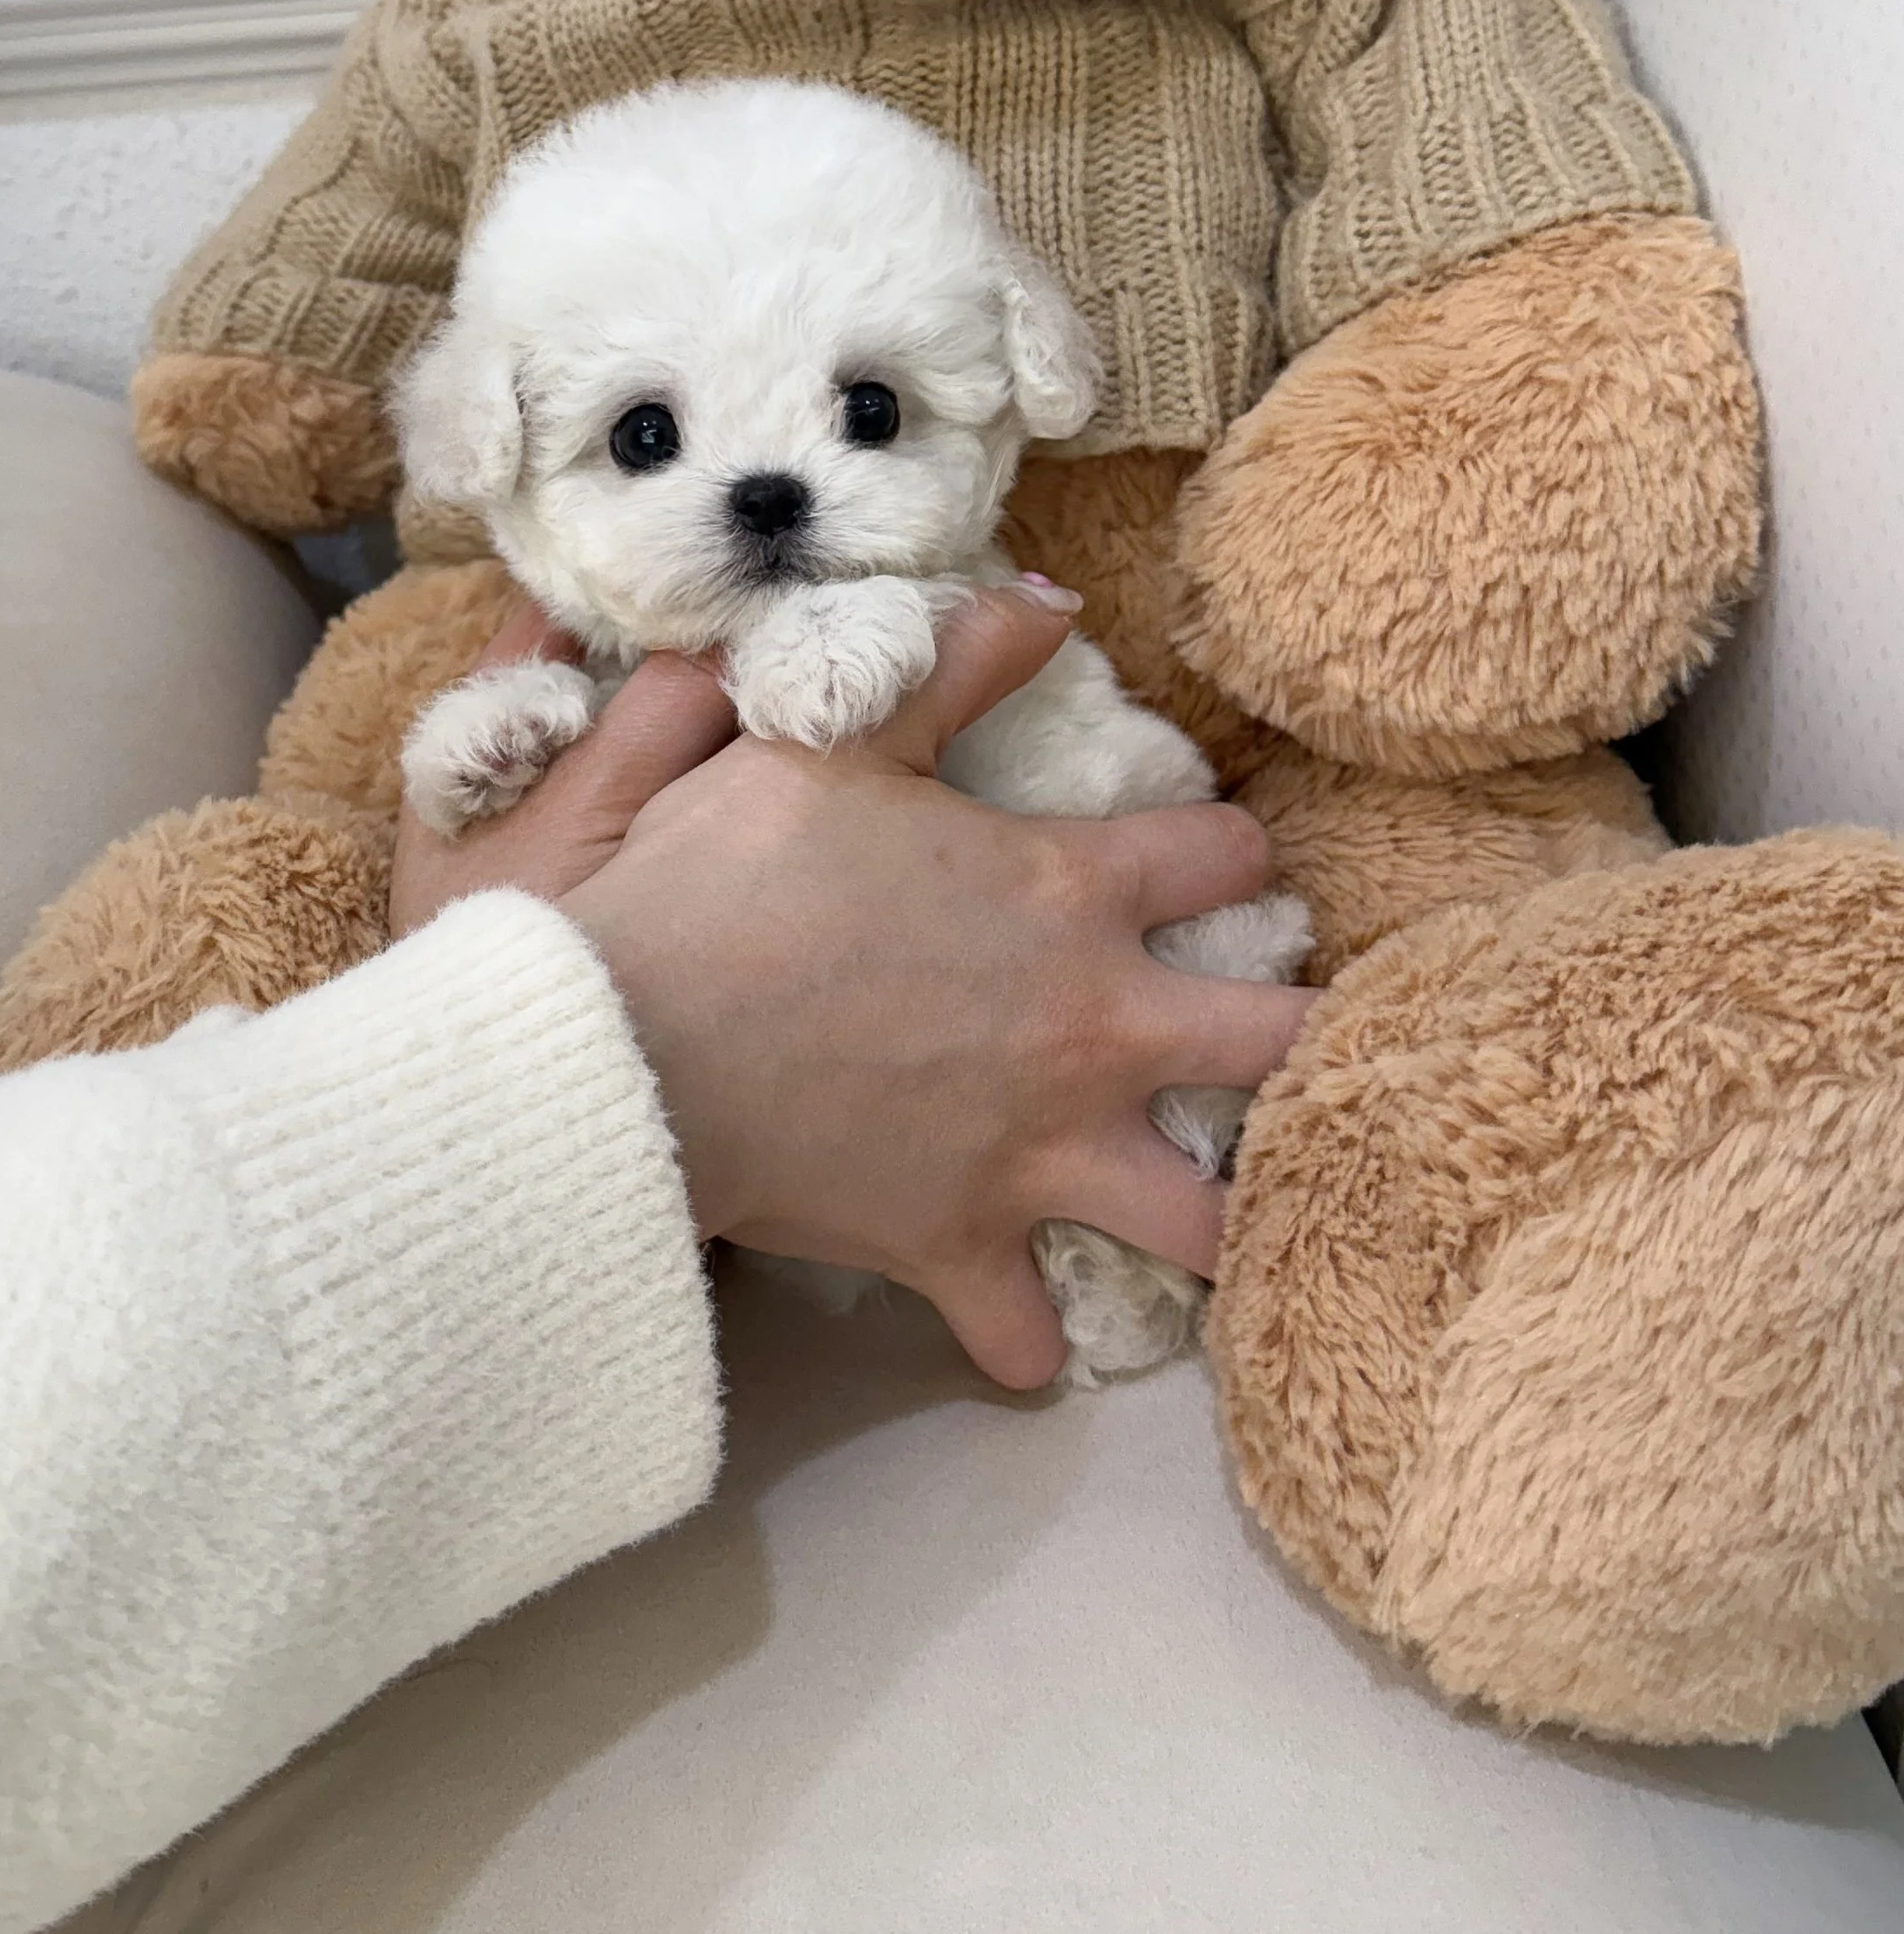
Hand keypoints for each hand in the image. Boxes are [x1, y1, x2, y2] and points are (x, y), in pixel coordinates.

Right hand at [389, 590, 1312, 1388]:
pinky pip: (1025, 1338)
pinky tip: (1025, 1328)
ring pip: (1200, 1220)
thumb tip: (1051, 593)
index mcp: (1070, 895)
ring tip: (1211, 1209)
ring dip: (1215, 1218)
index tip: (1224, 863)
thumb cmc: (733, 874)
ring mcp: (1037, 1153)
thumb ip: (954, 664)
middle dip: (1297, 1039)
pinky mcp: (960, 1246)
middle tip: (1269, 1037)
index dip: (1234, 854)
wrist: (636, 1035)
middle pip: (1275, 1043)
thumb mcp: (840, 738)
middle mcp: (1092, 1030)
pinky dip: (1026, 1340)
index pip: (1219, 859)